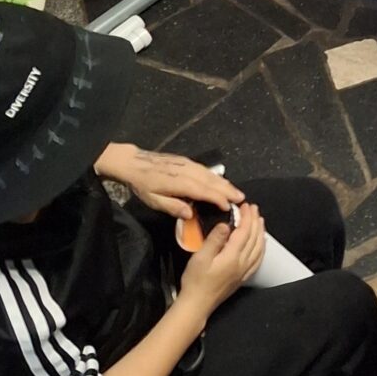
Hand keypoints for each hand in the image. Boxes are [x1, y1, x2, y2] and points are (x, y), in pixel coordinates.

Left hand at [94, 145, 242, 222]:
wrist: (134, 162)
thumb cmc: (143, 185)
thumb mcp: (153, 200)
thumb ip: (172, 206)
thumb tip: (190, 214)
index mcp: (179, 183)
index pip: (203, 191)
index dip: (218, 198)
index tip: (229, 206)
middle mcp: (188, 171)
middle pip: (211, 181)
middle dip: (227, 190)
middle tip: (242, 199)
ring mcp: (188, 164)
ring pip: (210, 174)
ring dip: (225, 183)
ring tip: (236, 191)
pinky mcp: (187, 161)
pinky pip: (206, 169)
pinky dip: (216, 176)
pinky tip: (221, 181)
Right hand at [178, 200, 265, 314]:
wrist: (197, 305)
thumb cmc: (195, 282)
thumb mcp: (200, 258)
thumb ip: (214, 240)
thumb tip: (226, 224)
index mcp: (232, 256)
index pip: (244, 232)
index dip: (247, 217)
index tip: (245, 206)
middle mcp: (242, 263)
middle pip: (254, 238)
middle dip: (255, 221)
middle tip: (253, 208)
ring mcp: (244, 271)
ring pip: (259, 248)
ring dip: (260, 232)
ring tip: (259, 221)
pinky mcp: (242, 278)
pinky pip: (258, 260)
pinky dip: (261, 248)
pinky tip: (261, 245)